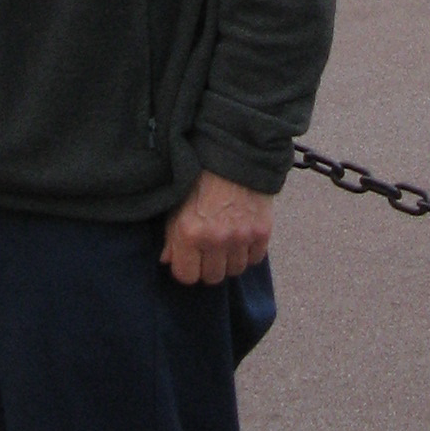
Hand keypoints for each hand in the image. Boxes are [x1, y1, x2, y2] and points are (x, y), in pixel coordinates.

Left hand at [161, 170, 273, 285]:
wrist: (235, 153)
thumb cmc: (201, 175)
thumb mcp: (177, 203)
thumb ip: (171, 236)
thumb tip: (167, 260)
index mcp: (189, 233)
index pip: (187, 276)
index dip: (187, 268)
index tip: (189, 259)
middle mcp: (215, 239)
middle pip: (213, 277)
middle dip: (209, 266)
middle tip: (209, 250)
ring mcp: (241, 237)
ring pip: (235, 270)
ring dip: (230, 259)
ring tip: (227, 241)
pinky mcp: (262, 232)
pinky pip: (255, 258)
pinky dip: (249, 251)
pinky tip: (243, 236)